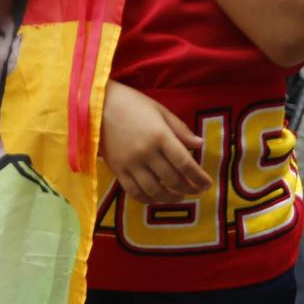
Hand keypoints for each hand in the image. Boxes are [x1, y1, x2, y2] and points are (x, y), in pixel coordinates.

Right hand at [98, 81, 211, 203]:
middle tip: (197, 191)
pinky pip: (134, 191)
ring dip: (170, 197)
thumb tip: (199, 144)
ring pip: (154, 190)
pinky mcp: (117, 170)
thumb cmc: (131, 104)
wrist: (96, 105)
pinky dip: (148, 199)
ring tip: (179, 197)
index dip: (199, 177)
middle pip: (172, 180)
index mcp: (160, 136)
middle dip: (189, 189)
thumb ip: (180, 129)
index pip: (185, 164)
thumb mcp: (160, 110)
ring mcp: (130, 164)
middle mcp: (147, 153)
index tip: (207, 184)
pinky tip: (157, 198)